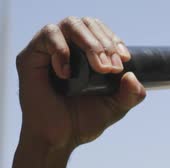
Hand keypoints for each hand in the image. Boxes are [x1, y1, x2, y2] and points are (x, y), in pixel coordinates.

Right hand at [16, 16, 145, 150]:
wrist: (60, 139)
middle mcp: (68, 47)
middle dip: (105, 42)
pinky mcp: (31, 57)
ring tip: (98, 67)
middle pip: (88, 23)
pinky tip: (68, 72)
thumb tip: (133, 77)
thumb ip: (132, 95)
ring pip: (71, 24)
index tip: (125, 58)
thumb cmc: (84, 120)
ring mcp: (49, 50)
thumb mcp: (116, 107)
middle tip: (111, 67)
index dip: (114, 39)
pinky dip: (62, 49)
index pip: (101, 31)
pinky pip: (47, 35)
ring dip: (89, 43)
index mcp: (86, 54)